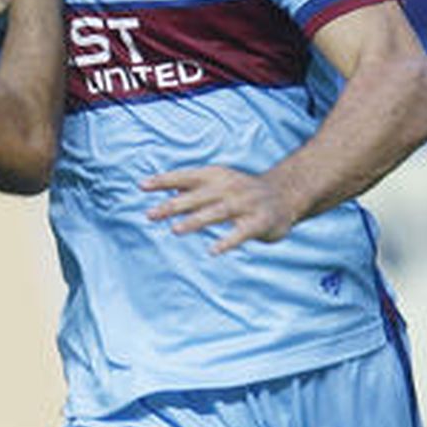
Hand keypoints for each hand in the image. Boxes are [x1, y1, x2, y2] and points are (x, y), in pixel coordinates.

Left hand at [143, 166, 300, 254]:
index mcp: (216, 176)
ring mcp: (245, 204)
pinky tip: (213, 250)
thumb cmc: (242, 189)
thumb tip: (163, 187)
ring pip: (217, 212)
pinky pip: (241, 232)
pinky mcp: (258, 222)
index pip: (186, 176)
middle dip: (173, 205)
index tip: (142, 186)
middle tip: (150, 215)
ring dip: (196, 220)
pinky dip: (227, 241)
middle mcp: (229, 187)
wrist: (285, 193)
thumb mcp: (218, 181)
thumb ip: (192, 185)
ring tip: (175, 230)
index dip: (164, 180)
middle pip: (197, 196)